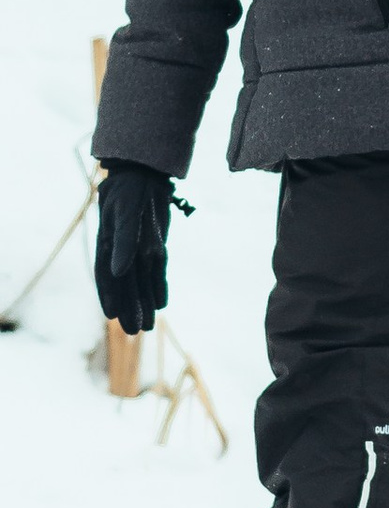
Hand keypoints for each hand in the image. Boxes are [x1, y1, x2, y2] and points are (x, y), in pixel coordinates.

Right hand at [94, 162, 172, 334]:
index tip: (111, 315)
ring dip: (144, 303)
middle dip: (130, 307)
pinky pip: (157, 271)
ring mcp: (139, 249)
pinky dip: (159, 287)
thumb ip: (123, 243)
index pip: (106, 276)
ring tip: (148, 327)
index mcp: (108, 245)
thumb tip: (118, 271)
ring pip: (142, 282)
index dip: (109, 295)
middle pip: (126, 285)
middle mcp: (122, 251)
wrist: (146, 175)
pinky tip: (161, 303)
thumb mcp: (126, 215)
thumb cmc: (131, 192)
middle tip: (135, 332)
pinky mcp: (155, 245)